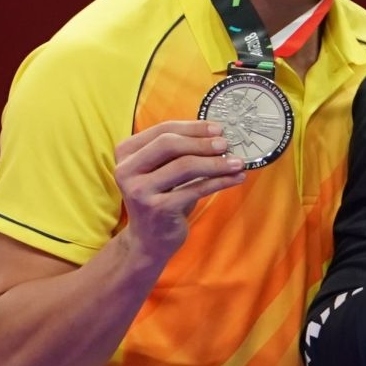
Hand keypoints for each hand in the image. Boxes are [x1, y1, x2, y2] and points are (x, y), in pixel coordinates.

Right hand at [115, 120, 246, 264]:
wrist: (149, 238)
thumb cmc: (162, 197)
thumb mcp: (162, 170)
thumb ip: (179, 151)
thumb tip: (218, 133)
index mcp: (126, 153)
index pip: (162, 130)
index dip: (193, 127)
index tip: (218, 128)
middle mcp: (126, 170)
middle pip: (169, 144)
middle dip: (202, 142)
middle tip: (227, 144)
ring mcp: (140, 191)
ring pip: (184, 166)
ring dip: (216, 163)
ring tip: (238, 162)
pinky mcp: (158, 209)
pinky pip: (196, 189)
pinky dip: (220, 182)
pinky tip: (237, 178)